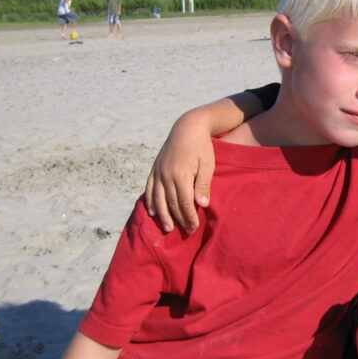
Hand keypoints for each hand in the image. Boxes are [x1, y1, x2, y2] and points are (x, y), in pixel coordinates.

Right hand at [144, 116, 215, 233]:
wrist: (187, 127)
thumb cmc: (202, 146)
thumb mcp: (207, 164)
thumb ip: (203, 184)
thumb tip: (201, 205)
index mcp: (181, 174)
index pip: (184, 202)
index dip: (189, 217)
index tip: (194, 228)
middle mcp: (166, 175)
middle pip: (171, 203)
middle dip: (179, 219)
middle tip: (187, 231)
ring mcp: (158, 172)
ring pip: (158, 199)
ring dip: (163, 215)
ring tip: (168, 228)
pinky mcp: (154, 169)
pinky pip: (149, 188)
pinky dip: (150, 201)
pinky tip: (152, 212)